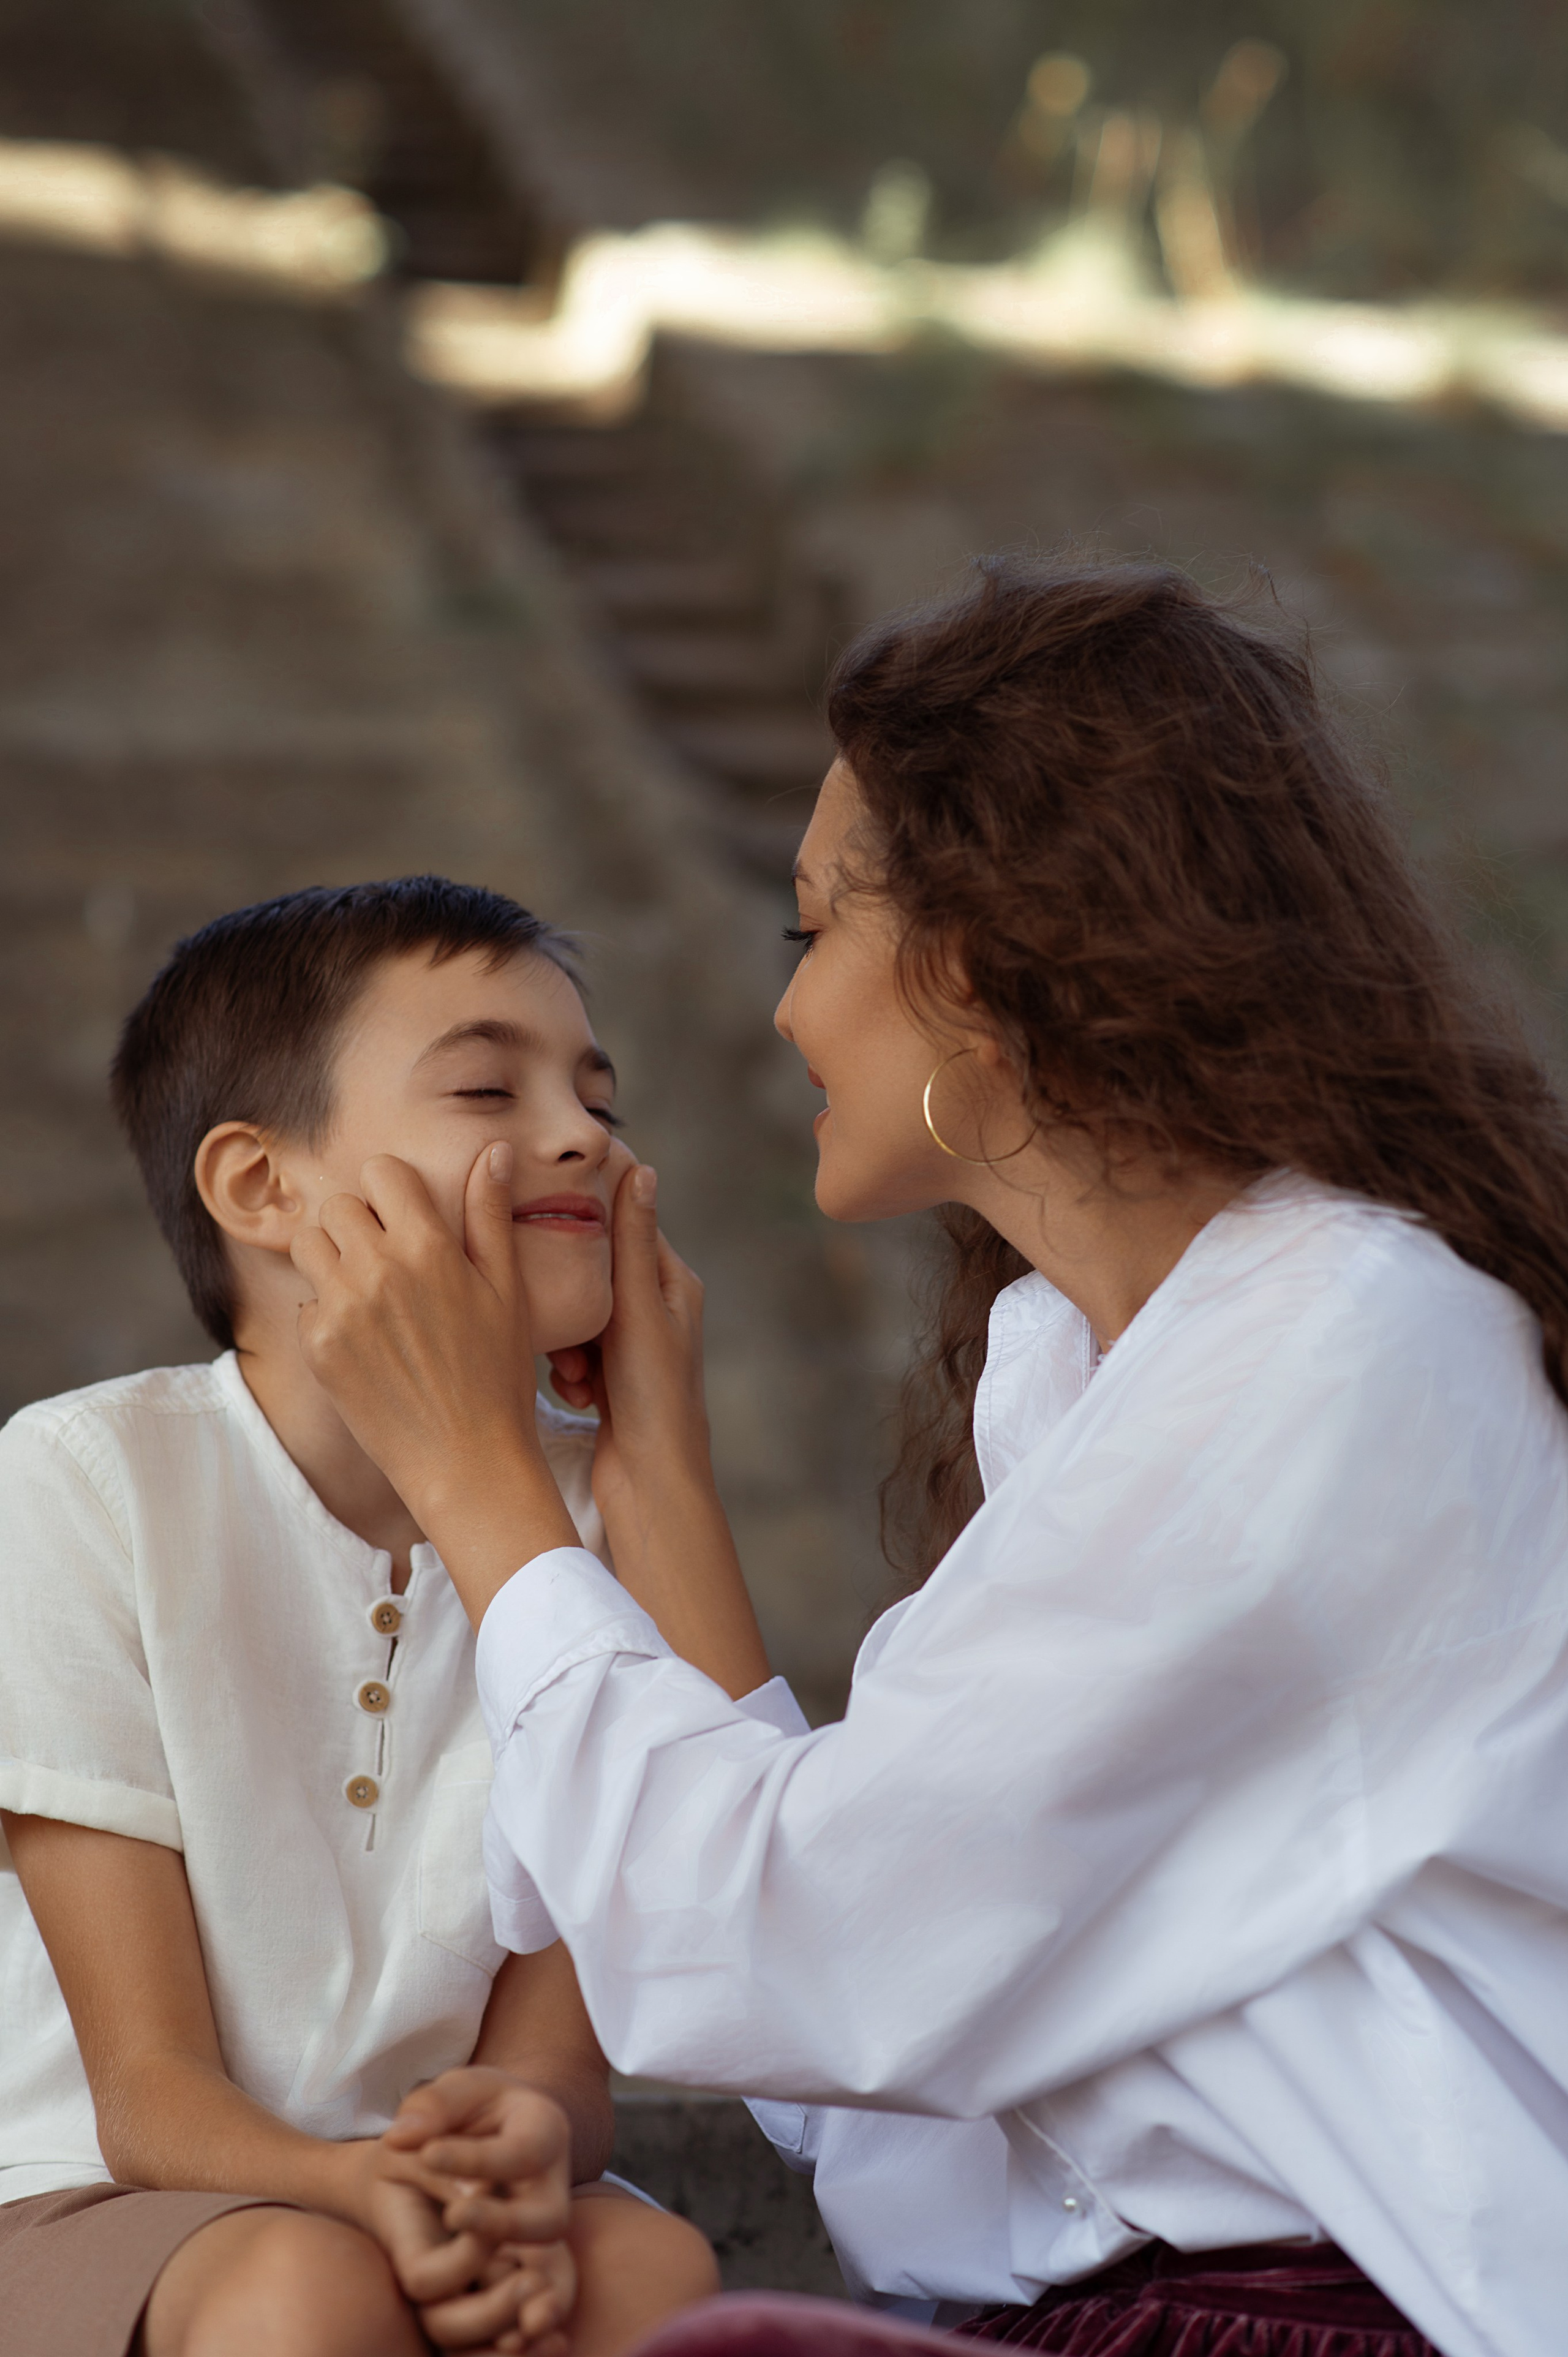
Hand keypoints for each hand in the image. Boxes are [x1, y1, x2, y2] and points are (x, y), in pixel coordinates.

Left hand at [290, 1147, 578, 1615]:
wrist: (467, 1462)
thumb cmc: (499, 1375)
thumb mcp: (508, 1289)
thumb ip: (491, 1215)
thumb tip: (495, 1151)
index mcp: (429, 1247)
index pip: (382, 1172)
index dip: (394, 1189)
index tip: (407, 1215)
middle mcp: (378, 1269)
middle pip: (338, 1205)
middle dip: (361, 1222)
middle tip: (388, 1256)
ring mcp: (342, 1309)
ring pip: (309, 1244)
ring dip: (333, 1257)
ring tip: (368, 1288)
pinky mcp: (319, 1347)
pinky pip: (306, 1302)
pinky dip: (327, 1312)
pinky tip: (365, 1339)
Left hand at [385, 2069, 575, 2352]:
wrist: (483, 2135)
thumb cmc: (466, 2110)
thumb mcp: (452, 2091)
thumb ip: (433, 2104)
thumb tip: (406, 2138)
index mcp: (543, 2131)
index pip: (519, 2153)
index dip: (474, 2159)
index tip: (427, 2152)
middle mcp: (551, 2185)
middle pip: (548, 2219)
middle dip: (504, 2224)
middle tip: (454, 2211)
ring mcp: (538, 2228)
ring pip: (551, 2272)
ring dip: (523, 2294)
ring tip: (488, 2304)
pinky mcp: (524, 2261)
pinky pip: (534, 2297)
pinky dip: (517, 2319)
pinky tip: (503, 2342)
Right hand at [547, 1160, 712, 1497]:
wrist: (651, 1483)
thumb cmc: (653, 1396)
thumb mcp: (639, 1309)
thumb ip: (632, 1242)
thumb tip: (642, 1168)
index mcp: (672, 1284)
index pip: (625, 1230)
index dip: (586, 1228)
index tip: (546, 1221)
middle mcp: (655, 1311)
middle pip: (593, 1276)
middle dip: (571, 1303)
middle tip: (570, 1337)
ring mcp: (631, 1348)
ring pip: (577, 1318)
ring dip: (568, 1345)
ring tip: (574, 1375)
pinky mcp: (610, 1380)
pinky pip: (573, 1355)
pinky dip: (569, 1373)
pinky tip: (574, 1397)